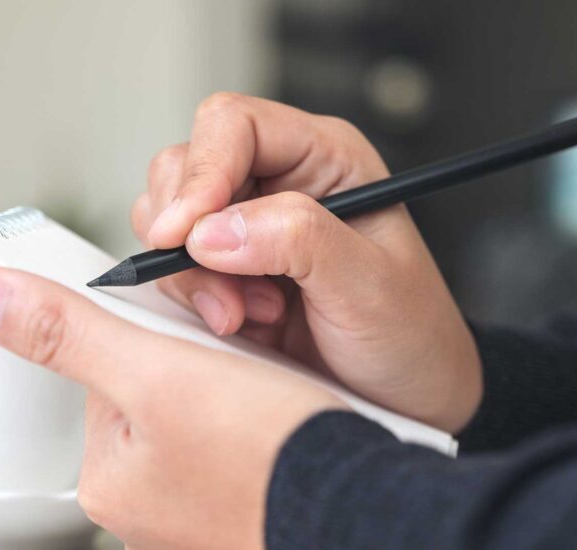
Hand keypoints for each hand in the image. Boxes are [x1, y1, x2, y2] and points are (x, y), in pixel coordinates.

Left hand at [0, 267, 340, 549]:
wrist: (375, 528)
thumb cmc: (275, 455)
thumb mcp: (157, 370)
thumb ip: (65, 331)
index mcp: (110, 482)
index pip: (118, 378)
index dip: (166, 342)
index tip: (213, 337)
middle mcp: (145, 524)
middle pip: (164, 412)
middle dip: (208, 383)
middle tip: (261, 379)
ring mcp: (202, 545)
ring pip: (211, 446)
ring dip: (244, 419)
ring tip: (289, 413)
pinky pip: (250, 484)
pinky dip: (270, 462)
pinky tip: (300, 450)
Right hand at [134, 93, 480, 431]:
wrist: (406, 396)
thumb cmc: (409, 333)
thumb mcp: (369, 286)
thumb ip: (298, 242)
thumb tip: (212, 229)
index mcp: (324, 158)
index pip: (234, 125)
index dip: (201, 172)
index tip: (184, 234)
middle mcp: (279, 181)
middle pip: (185, 165)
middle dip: (189, 233)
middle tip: (227, 294)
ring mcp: (245, 227)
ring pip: (166, 217)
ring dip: (191, 274)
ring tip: (249, 313)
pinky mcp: (224, 272)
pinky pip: (172, 268)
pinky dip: (191, 299)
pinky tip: (240, 324)